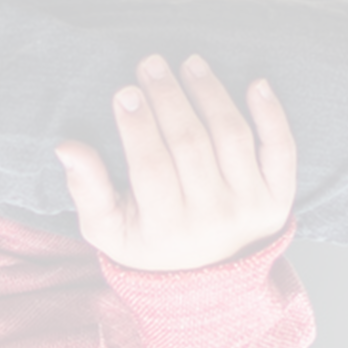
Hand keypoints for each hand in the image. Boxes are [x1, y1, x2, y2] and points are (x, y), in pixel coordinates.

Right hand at [56, 50, 298, 272]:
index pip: (152, 169)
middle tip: (150, 63)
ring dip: (210, 93)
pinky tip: (256, 83)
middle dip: (168, 97)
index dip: (138, 127)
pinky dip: (272, 116)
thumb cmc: (149, 241)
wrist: (207, 284)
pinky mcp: (277, 197)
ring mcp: (249, 208)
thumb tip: (66, 147)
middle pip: (190, 145)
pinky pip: (281, 152)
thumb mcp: (107, 227)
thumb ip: (86, 188)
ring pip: (230, 137)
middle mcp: (212, 220)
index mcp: (166, 229)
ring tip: (190, 63)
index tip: (125, 91)